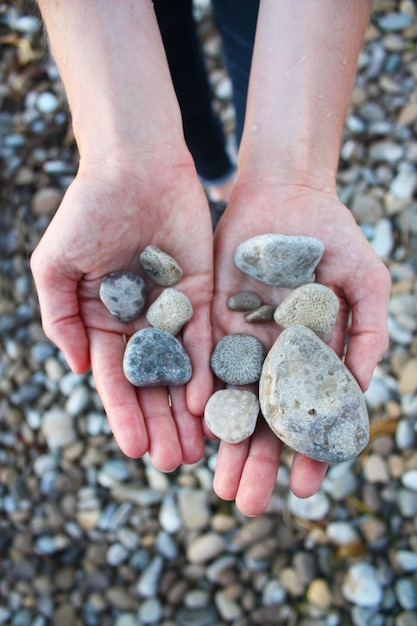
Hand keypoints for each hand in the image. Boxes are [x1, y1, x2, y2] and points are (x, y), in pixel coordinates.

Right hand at [31, 156, 213, 470]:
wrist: (135, 168)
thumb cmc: (88, 212)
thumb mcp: (56, 266)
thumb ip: (60, 318)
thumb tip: (74, 370)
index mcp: (102, 321)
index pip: (114, 380)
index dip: (124, 415)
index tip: (135, 450)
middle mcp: (140, 323)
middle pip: (153, 384)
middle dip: (161, 423)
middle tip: (176, 464)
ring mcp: (173, 311)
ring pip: (183, 370)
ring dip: (188, 410)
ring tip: (199, 449)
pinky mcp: (205, 294)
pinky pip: (207, 338)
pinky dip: (209, 369)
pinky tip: (212, 400)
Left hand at [211, 181, 390, 514]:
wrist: (285, 196)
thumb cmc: (333, 236)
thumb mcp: (364, 282)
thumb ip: (368, 333)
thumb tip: (359, 388)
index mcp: (312, 357)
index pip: (309, 415)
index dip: (310, 452)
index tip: (304, 489)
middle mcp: (274, 358)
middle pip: (265, 420)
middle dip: (259, 463)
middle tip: (249, 505)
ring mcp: (241, 341)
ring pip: (231, 403)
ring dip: (226, 445)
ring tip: (219, 484)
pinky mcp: (210, 320)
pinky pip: (205, 363)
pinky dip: (201, 397)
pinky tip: (196, 428)